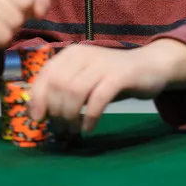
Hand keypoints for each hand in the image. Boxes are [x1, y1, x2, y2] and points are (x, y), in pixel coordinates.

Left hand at [28, 40, 185, 132]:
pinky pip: (98, 98)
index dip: (37, 99)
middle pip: (58, 85)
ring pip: (74, 91)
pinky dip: (90, 117)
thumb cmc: (110, 77)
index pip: (45, 75)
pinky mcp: (119, 76)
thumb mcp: (83, 80)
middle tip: (62, 129)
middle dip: (56, 112)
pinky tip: (89, 128)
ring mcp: (101, 64)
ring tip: (74, 131)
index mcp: (70, 54)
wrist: (148, 67)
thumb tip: (37, 113)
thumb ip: (62, 91)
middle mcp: (83, 54)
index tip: (39, 120)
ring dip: (70, 116)